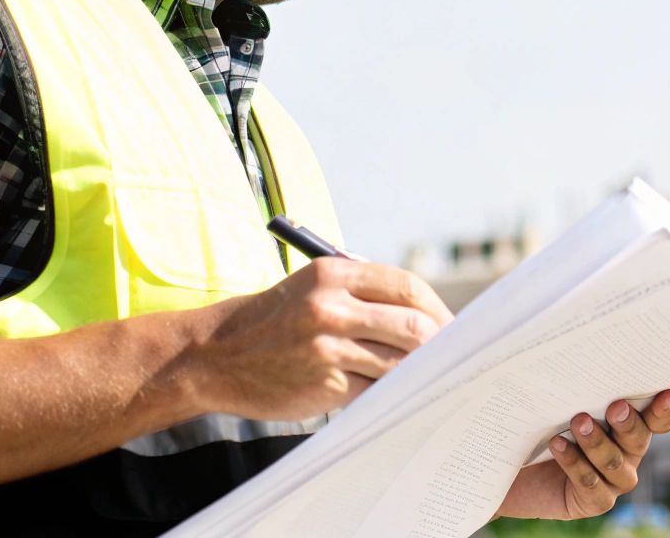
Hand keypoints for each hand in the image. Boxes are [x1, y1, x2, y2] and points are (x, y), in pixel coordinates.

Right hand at [187, 257, 453, 420]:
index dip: (437, 307)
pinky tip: (397, 394)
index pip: (407, 287)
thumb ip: (364, 295)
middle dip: (441, 343)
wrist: (214, 355)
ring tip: (431, 377)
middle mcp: (331, 306)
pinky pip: (374, 389)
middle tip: (455, 356)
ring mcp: (327, 347)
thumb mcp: (313, 289)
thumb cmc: (274, 321)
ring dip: (419, 372)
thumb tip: (427, 318)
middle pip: (413, 325)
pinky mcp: (323, 383)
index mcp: (334, 274)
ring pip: (398, 361)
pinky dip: (390, 392)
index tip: (453, 325)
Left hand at [494, 389, 669, 520]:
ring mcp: (615, 480)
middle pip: (639, 438)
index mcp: (629, 426)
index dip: (664, 409)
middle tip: (615, 407)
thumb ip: (582, 391)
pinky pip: (591, 483)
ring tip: (578, 422)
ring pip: (614, 461)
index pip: (657, 420)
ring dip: (596, 441)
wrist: (515, 469)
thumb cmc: (543, 426)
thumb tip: (585, 359)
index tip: (666, 393)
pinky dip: (574, 462)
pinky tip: (558, 444)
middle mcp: (628, 454)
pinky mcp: (595, 501)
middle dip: (628, 422)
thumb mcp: (563, 404)